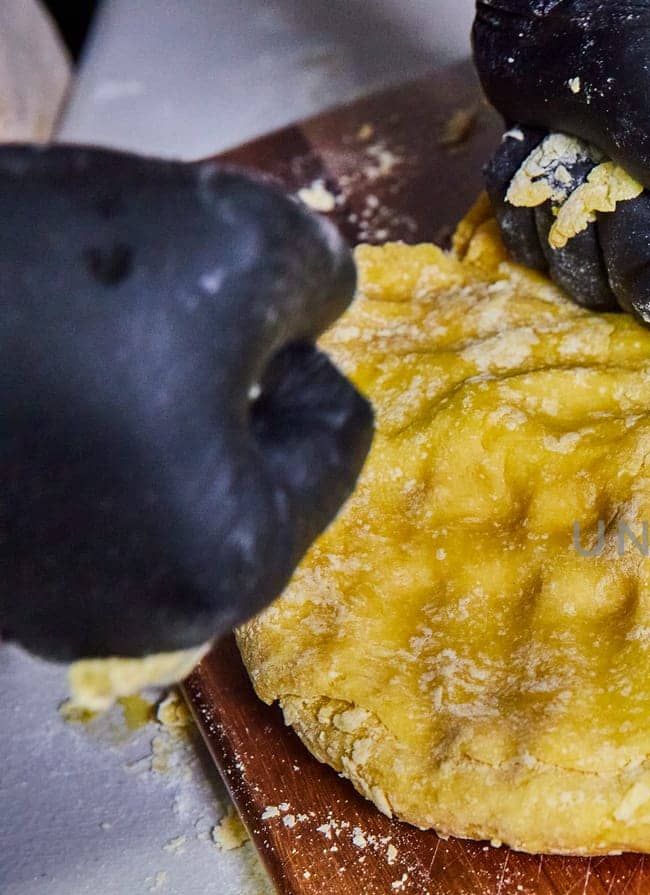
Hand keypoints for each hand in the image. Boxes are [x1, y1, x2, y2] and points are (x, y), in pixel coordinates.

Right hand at [0, 146, 372, 660]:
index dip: (288, 343)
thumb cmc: (36, 284)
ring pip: (155, 473)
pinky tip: (16, 368)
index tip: (202, 303)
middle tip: (133, 314)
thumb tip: (316, 303)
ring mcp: (38, 605)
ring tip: (62, 337)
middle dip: (217, 380)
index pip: (337, 433)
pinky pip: (67, 484)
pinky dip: (61, 421)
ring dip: (137, 399)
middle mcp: (139, 619)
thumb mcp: (241, 241)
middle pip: (249, 465)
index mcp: (228, 566)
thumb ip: (319, 276)